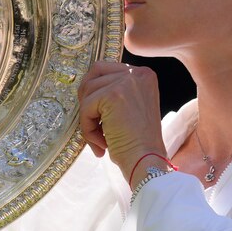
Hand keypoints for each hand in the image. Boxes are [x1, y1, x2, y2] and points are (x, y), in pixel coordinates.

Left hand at [78, 61, 167, 184]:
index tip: (100, 116)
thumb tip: (85, 87)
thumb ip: (115, 92)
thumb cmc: (138, 142)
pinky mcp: (113, 94)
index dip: (96, 92)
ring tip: (100, 139)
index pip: (106, 69)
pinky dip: (87, 127)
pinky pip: (86, 107)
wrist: (147, 160)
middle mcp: (138, 73)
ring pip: (88, 91)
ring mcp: (126, 81)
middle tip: (93, 126)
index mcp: (144, 74)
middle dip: (88, 101)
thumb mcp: (131, 107)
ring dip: (88, 118)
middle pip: (94, 74)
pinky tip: (101, 142)